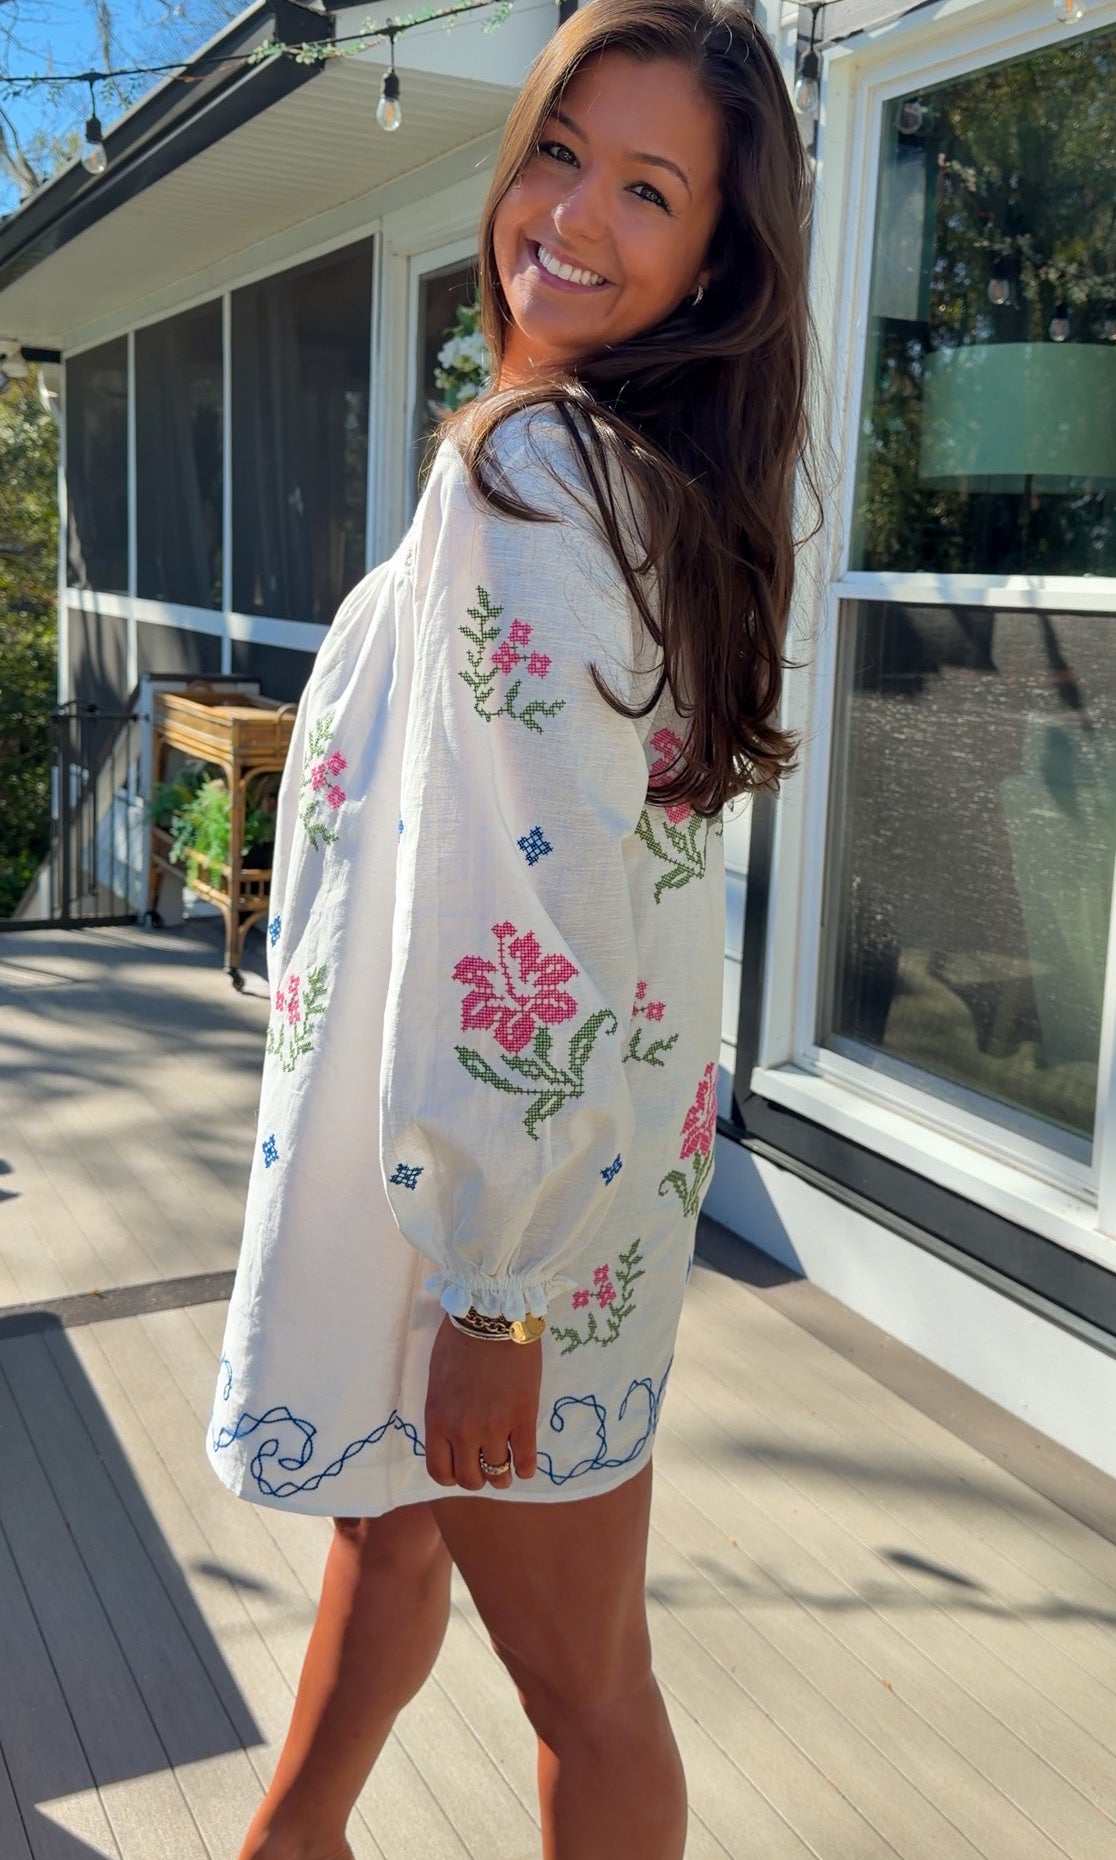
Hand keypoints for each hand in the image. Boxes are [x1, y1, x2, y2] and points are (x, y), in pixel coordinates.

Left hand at [425, 1315, 540, 1490]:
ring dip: (501, 1475)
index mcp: (438, 1419)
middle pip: (470, 1479)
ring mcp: (494, 1427)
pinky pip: (525, 1459)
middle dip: (478, 1478)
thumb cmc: (459, 1340)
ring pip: (497, 1473)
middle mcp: (463, 1431)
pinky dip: (525, 1468)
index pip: (440, 1471)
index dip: (451, 1477)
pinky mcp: (523, 1418)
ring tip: (506, 1466)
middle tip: (484, 1467)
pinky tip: (525, 1464)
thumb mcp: (437, 1380)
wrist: (492, 1318)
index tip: (460, 1470)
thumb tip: (452, 1432)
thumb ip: (443, 1411)